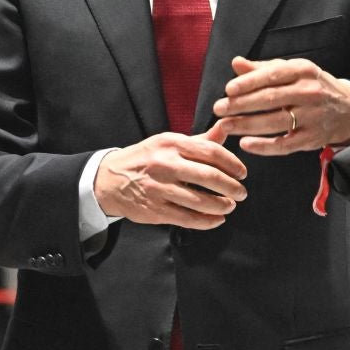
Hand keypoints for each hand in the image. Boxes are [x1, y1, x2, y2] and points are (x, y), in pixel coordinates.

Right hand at [92, 125, 246, 228]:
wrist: (108, 179)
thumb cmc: (144, 159)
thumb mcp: (167, 143)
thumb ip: (199, 140)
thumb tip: (226, 128)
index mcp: (170, 143)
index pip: (211, 152)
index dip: (232, 164)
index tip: (242, 173)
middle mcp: (164, 164)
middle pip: (209, 177)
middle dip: (232, 187)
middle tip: (242, 193)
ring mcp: (159, 188)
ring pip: (201, 201)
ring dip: (222, 206)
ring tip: (230, 206)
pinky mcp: (155, 210)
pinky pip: (188, 219)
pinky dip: (207, 221)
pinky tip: (216, 219)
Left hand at [210, 56, 349, 154]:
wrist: (348, 110)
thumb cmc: (311, 86)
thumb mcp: (292, 71)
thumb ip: (263, 69)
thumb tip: (235, 63)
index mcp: (303, 71)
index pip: (273, 76)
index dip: (249, 83)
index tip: (228, 90)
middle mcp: (310, 93)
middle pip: (271, 99)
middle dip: (241, 105)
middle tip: (218, 109)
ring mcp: (312, 117)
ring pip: (275, 123)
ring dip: (246, 125)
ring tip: (224, 126)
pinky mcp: (312, 139)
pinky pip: (284, 145)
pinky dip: (263, 146)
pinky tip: (245, 144)